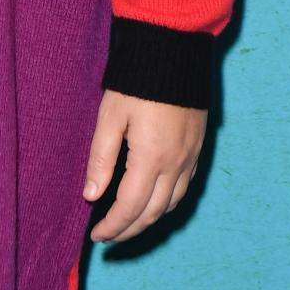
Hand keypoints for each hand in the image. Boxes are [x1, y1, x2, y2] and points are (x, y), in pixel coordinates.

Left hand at [82, 88, 206, 243]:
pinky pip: (183, 188)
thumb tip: (91, 196)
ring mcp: (190, 158)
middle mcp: (175, 165)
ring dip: (148, 220)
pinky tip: (152, 201)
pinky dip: (166, 203)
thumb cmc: (137, 82)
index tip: (96, 236)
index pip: (130, 208)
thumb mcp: (111, 116)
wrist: (175, 53)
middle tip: (108, 236)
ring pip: (171, 204)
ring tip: (127, 223)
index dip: (113, 226)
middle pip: (152, 213)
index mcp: (151, 158)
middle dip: (129, 230)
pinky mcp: (198, 149)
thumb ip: (101, 157)